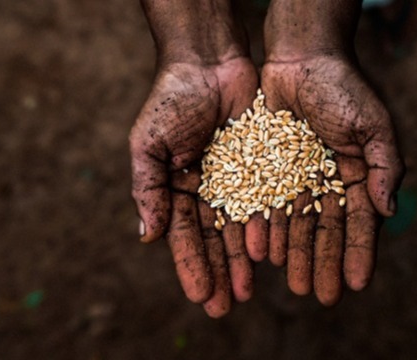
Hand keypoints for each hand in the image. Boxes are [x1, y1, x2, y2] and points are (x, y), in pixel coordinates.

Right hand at [130, 58, 257, 316]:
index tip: (200, 297)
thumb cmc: (171, 101)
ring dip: (242, 261)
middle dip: (217, 273)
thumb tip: (147, 237)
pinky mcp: (262, 166)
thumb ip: (147, 189)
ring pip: (240, 229)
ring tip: (247, 291)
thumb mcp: (148, 145)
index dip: (191, 266)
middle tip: (224, 308)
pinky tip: (269, 254)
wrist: (209, 63)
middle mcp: (206, 190)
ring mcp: (236, 180)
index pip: (183, 236)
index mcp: (176, 188)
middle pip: (212, 240)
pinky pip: (264, 203)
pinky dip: (265, 228)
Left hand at [260, 55, 404, 304]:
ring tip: (296, 284)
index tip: (358, 283)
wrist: (301, 59)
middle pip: (327, 230)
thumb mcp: (373, 124)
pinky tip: (267, 254)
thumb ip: (386, 166)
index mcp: (358, 175)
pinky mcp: (268, 169)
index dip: (360, 253)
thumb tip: (387, 210)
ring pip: (297, 224)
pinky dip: (268, 229)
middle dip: (326, 262)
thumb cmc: (343, 88)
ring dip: (297, 254)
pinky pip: (267, 205)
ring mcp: (297, 178)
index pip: (361, 222)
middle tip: (323, 295)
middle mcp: (327, 182)